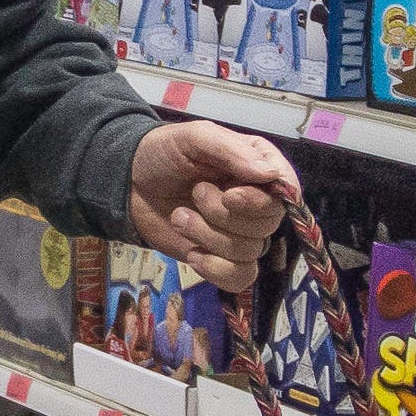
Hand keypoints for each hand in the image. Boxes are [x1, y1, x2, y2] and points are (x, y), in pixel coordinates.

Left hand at [128, 119, 297, 292]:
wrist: (129, 183)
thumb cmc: (164, 153)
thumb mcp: (194, 138)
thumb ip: (230, 151)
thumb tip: (270, 174)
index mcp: (257, 165)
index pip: (286, 190)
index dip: (261, 199)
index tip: (231, 194)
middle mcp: (256, 200)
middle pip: (267, 223)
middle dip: (224, 214)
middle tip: (194, 194)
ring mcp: (240, 231)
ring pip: (250, 250)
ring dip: (209, 237)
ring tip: (179, 217)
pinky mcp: (222, 256)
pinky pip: (240, 277)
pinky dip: (218, 270)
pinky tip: (193, 255)